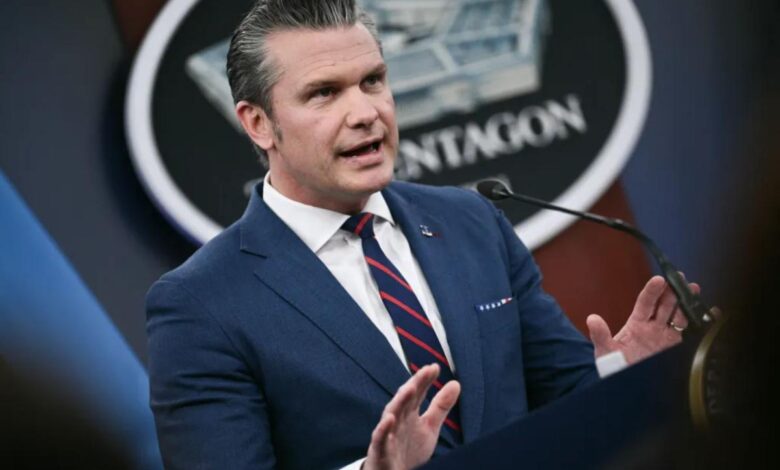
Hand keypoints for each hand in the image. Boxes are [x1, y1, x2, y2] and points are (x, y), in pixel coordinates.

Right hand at [363, 364, 460, 469]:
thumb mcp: (429, 427)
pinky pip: (380, 439)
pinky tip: (389, 419)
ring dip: (400, 401)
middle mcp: (397, 420)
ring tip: (410, 388)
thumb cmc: (408, 449)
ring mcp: (388, 434)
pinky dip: (384, 429)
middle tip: (425, 371)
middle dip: (414, 385)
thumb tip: (456, 383)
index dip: (425, 380)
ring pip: (392, 415)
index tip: (435, 367)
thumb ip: (440, 406)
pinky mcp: (380, 451)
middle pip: (405, 400)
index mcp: (409, 413)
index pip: (417, 393)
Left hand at [586, 275, 700, 363]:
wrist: (627, 387)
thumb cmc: (614, 367)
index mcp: (637, 324)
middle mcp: (654, 327)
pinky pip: (690, 334)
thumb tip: (591, 319)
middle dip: (674, 290)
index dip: (653, 291)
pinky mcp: (677, 348)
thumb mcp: (605, 352)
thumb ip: (601, 336)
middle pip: (665, 304)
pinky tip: (711, 313)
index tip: (659, 280)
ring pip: (679, 315)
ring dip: (687, 303)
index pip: (645, 302)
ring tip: (695, 290)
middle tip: (682, 278)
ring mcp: (667, 337)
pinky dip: (701, 323)